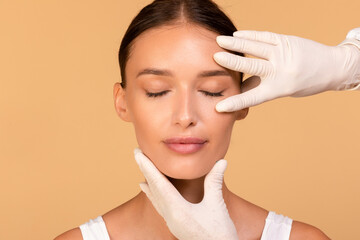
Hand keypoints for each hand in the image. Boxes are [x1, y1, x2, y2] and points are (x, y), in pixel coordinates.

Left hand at [133, 148, 237, 239]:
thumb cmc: (219, 234)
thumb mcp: (217, 206)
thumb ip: (215, 182)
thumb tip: (221, 161)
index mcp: (177, 210)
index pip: (158, 183)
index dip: (148, 166)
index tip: (139, 153)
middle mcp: (170, 216)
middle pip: (154, 189)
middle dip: (145, 170)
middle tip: (137, 153)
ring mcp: (171, 222)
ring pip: (155, 197)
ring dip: (149, 181)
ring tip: (141, 170)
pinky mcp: (175, 224)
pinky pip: (159, 205)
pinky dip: (153, 194)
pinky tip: (148, 190)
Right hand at [213, 30, 359, 111]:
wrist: (331, 67)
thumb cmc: (305, 82)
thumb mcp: (283, 90)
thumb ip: (261, 86)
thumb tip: (237, 87)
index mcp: (280, 88)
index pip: (253, 97)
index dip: (235, 103)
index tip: (219, 107)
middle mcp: (281, 70)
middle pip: (252, 66)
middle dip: (232, 62)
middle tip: (215, 57)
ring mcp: (283, 53)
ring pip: (256, 47)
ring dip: (237, 43)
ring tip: (219, 40)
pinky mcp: (286, 41)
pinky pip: (265, 37)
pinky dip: (250, 35)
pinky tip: (237, 34)